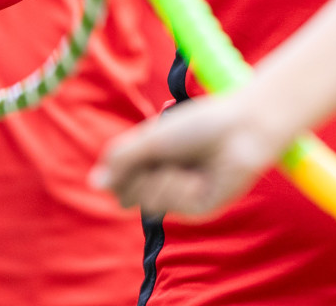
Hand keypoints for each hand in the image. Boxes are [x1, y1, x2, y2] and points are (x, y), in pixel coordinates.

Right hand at [91, 90, 288, 217]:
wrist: (241, 130)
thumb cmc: (202, 125)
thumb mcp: (153, 137)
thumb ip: (122, 159)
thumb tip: (94, 183)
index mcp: (156, 159)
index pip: (120, 179)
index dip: (117, 173)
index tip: (124, 157)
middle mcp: (167, 178)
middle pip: (129, 194)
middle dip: (139, 175)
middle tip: (160, 156)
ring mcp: (183, 195)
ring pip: (149, 202)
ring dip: (163, 180)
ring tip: (187, 165)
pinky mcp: (200, 209)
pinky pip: (173, 206)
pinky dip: (181, 188)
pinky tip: (200, 177)